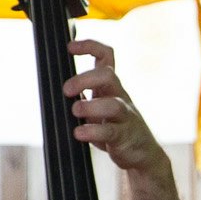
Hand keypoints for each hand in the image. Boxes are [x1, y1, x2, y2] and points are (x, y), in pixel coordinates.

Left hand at [66, 39, 165, 180]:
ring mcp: (124, 117)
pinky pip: (110, 131)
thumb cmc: (115, 128)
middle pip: (108, 76)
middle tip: (66, 90)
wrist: (142, 153)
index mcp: (111, 87)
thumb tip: (58, 89)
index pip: (106, 57)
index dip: (89, 46)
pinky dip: (92, 131)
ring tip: (75, 111)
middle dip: (84, 79)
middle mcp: (119, 97)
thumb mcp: (98, 108)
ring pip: (113, 105)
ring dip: (90, 106)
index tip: (70, 47)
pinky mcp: (124, 137)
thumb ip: (82, 97)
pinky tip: (79, 133)